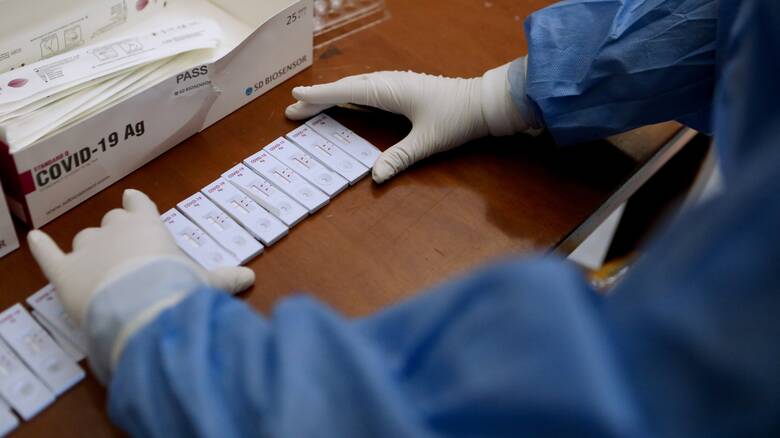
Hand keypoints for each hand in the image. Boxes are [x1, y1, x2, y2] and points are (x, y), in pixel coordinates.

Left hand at [27, 189, 254, 325]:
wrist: (141, 306)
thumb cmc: (176, 287)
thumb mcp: (205, 283)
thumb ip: (224, 279)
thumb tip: (250, 278)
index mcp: (148, 226)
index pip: (140, 206)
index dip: (138, 206)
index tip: (135, 201)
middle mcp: (116, 230)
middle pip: (112, 222)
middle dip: (116, 231)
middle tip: (124, 248)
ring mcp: (87, 249)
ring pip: (84, 239)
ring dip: (90, 247)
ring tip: (98, 262)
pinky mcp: (64, 272)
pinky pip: (48, 254)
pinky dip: (42, 247)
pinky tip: (34, 239)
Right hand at [286, 60, 539, 182]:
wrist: (484, 102)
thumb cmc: (458, 118)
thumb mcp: (428, 142)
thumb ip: (400, 158)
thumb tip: (374, 178)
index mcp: (390, 90)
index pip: (346, 92)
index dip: (319, 96)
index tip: (295, 97)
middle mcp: (389, 82)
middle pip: (345, 88)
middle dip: (318, 98)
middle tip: (292, 109)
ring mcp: (396, 83)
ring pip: (355, 87)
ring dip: (332, 96)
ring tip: (310, 105)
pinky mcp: (403, 88)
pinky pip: (367, 89)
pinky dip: (348, 95)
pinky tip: (344, 102)